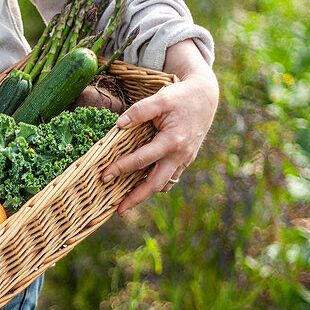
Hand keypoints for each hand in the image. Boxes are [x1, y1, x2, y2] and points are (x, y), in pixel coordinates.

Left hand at [100, 40, 218, 214]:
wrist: (205, 98)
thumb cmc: (180, 97)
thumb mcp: (160, 99)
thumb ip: (139, 111)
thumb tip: (119, 125)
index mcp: (172, 141)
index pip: (142, 160)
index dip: (121, 168)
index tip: (104, 176)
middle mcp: (179, 155)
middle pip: (156, 183)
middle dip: (136, 198)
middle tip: (118, 211)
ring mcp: (184, 160)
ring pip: (163, 184)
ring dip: (145, 195)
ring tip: (127, 203)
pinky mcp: (185, 160)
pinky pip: (170, 178)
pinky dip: (156, 185)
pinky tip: (142, 187)